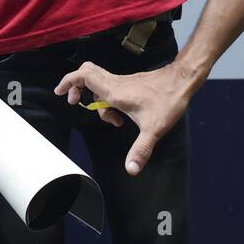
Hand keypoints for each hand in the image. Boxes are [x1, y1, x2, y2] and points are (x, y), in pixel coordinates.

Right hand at [55, 60, 198, 175]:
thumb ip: (140, 150)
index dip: (68, 81)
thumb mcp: (153, 129)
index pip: (83, 76)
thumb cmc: (168, 100)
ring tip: (112, 119)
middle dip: (76, 88)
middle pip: (86, 74)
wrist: (183, 80)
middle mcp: (116, 83)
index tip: (60, 92)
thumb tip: (130, 169)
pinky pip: (110, 86)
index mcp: (115, 92)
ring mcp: (123, 81)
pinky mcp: (131, 83)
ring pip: (98, 82)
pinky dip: (107, 98)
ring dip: (95, 98)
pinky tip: (122, 114)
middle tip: (75, 102)